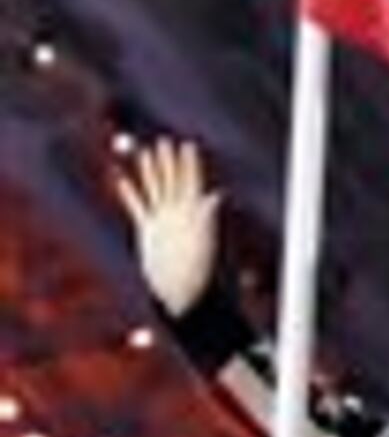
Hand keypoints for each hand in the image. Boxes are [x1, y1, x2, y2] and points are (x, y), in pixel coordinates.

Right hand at [112, 136, 223, 315]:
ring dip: (150, 171)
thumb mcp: (210, 241)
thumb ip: (211, 216)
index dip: (190, 162)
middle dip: (168, 161)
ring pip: (155, 190)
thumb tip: (218, 195)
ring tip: (146, 152)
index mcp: (198, 214)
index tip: (188, 144)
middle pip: (173, 181)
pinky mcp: (151, 233)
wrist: (187, 296)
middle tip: (163, 141)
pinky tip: (121, 179)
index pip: (193, 181)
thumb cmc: (206, 275)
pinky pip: (138, 208)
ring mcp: (164, 222)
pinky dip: (130, 193)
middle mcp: (180, 215)